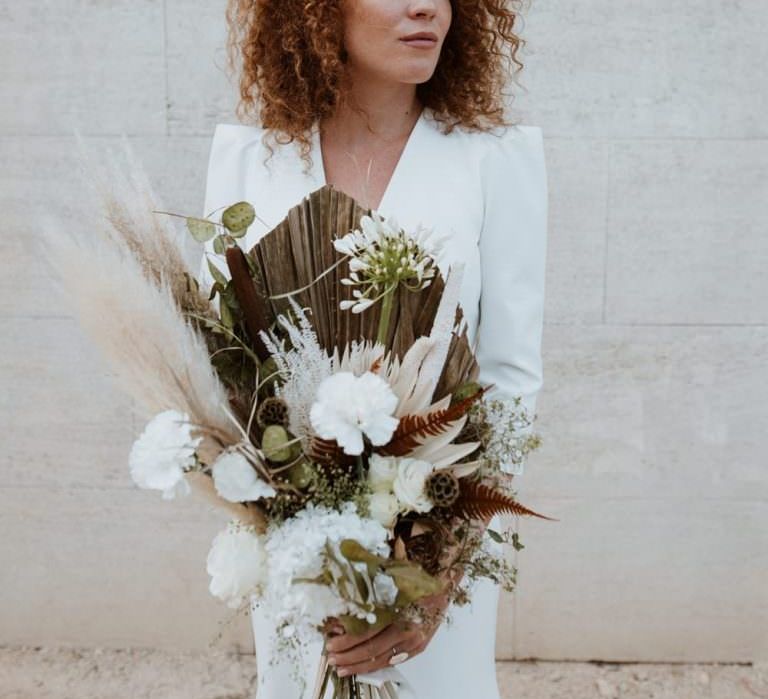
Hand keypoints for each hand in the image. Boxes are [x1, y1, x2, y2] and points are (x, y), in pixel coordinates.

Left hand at [323, 587, 451, 676]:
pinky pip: (392, 661)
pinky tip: (361, 668)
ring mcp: (414, 642)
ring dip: (358, 665)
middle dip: (348, 655)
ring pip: (381, 660)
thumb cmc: (419, 577)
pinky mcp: (418, 648)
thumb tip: (345, 592)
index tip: (331, 641)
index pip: (368, 631)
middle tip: (331, 657)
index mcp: (401, 611)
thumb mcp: (396, 574)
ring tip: (341, 668)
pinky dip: (375, 666)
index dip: (348, 639)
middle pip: (372, 649)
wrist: (446, 584)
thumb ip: (373, 582)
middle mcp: (408, 630)